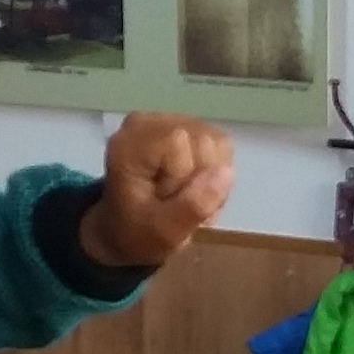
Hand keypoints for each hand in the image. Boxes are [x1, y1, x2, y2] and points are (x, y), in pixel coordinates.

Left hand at [78, 112, 236, 267]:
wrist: (125, 229)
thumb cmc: (138, 233)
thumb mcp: (164, 233)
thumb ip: (193, 206)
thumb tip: (227, 173)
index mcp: (130, 144)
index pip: (181, 141)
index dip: (188, 176)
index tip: (169, 199)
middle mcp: (146, 122)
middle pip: (204, 140)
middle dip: (203, 179)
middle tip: (180, 203)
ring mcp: (166, 120)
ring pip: (217, 142)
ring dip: (210, 177)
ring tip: (186, 196)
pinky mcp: (184, 125)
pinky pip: (219, 144)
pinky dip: (213, 170)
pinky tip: (194, 185)